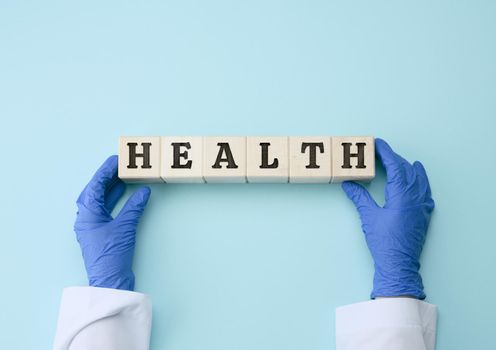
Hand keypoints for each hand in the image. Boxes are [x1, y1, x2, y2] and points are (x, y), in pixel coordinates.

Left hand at [74, 155, 150, 290]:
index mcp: (87, 214)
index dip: (106, 170)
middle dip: (107, 176)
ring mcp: (92, 225)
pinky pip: (105, 208)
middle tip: (119, 164)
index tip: (116, 159)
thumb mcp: (125, 227)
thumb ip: (134, 207)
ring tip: (123, 174)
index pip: (95, 185)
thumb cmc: (112, 256)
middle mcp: (86, 217)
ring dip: (110, 186)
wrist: (109, 281)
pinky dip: (114, 198)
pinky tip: (123, 193)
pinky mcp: (101, 231)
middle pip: (94, 190)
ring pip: (99, 199)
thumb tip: (143, 191)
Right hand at [342, 138, 433, 298]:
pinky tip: (417, 182)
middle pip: (407, 170)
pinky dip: (420, 182)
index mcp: (402, 195)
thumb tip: (349, 185)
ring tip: (401, 161)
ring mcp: (422, 206)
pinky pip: (425, 191)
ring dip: (408, 168)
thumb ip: (359, 198)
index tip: (377, 143)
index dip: (386, 152)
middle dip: (394, 158)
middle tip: (381, 152)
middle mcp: (415, 197)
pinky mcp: (424, 215)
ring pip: (418, 179)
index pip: (395, 166)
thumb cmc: (385, 242)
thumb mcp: (369, 217)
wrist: (399, 264)